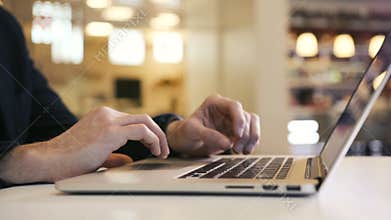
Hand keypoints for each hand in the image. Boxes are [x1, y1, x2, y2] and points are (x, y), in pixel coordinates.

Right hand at [46, 107, 168, 179]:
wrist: (49, 160)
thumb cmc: (68, 159)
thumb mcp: (96, 153)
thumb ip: (113, 155)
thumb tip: (127, 159)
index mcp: (103, 116)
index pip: (133, 120)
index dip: (149, 133)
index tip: (155, 146)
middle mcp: (107, 114)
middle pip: (143, 118)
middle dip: (158, 133)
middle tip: (164, 149)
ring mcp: (108, 120)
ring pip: (145, 122)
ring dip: (158, 137)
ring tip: (162, 151)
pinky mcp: (110, 131)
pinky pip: (141, 131)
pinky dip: (153, 140)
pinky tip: (155, 151)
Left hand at [166, 95, 259, 156]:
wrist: (184, 143)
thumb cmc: (185, 132)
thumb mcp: (191, 131)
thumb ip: (208, 135)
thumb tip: (227, 143)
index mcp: (215, 103)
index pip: (234, 106)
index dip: (239, 120)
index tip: (237, 135)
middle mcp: (226, 109)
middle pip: (246, 117)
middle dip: (244, 134)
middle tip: (235, 148)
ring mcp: (232, 120)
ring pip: (252, 124)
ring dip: (250, 138)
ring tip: (241, 151)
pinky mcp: (236, 131)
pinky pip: (252, 133)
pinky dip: (252, 142)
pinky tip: (245, 151)